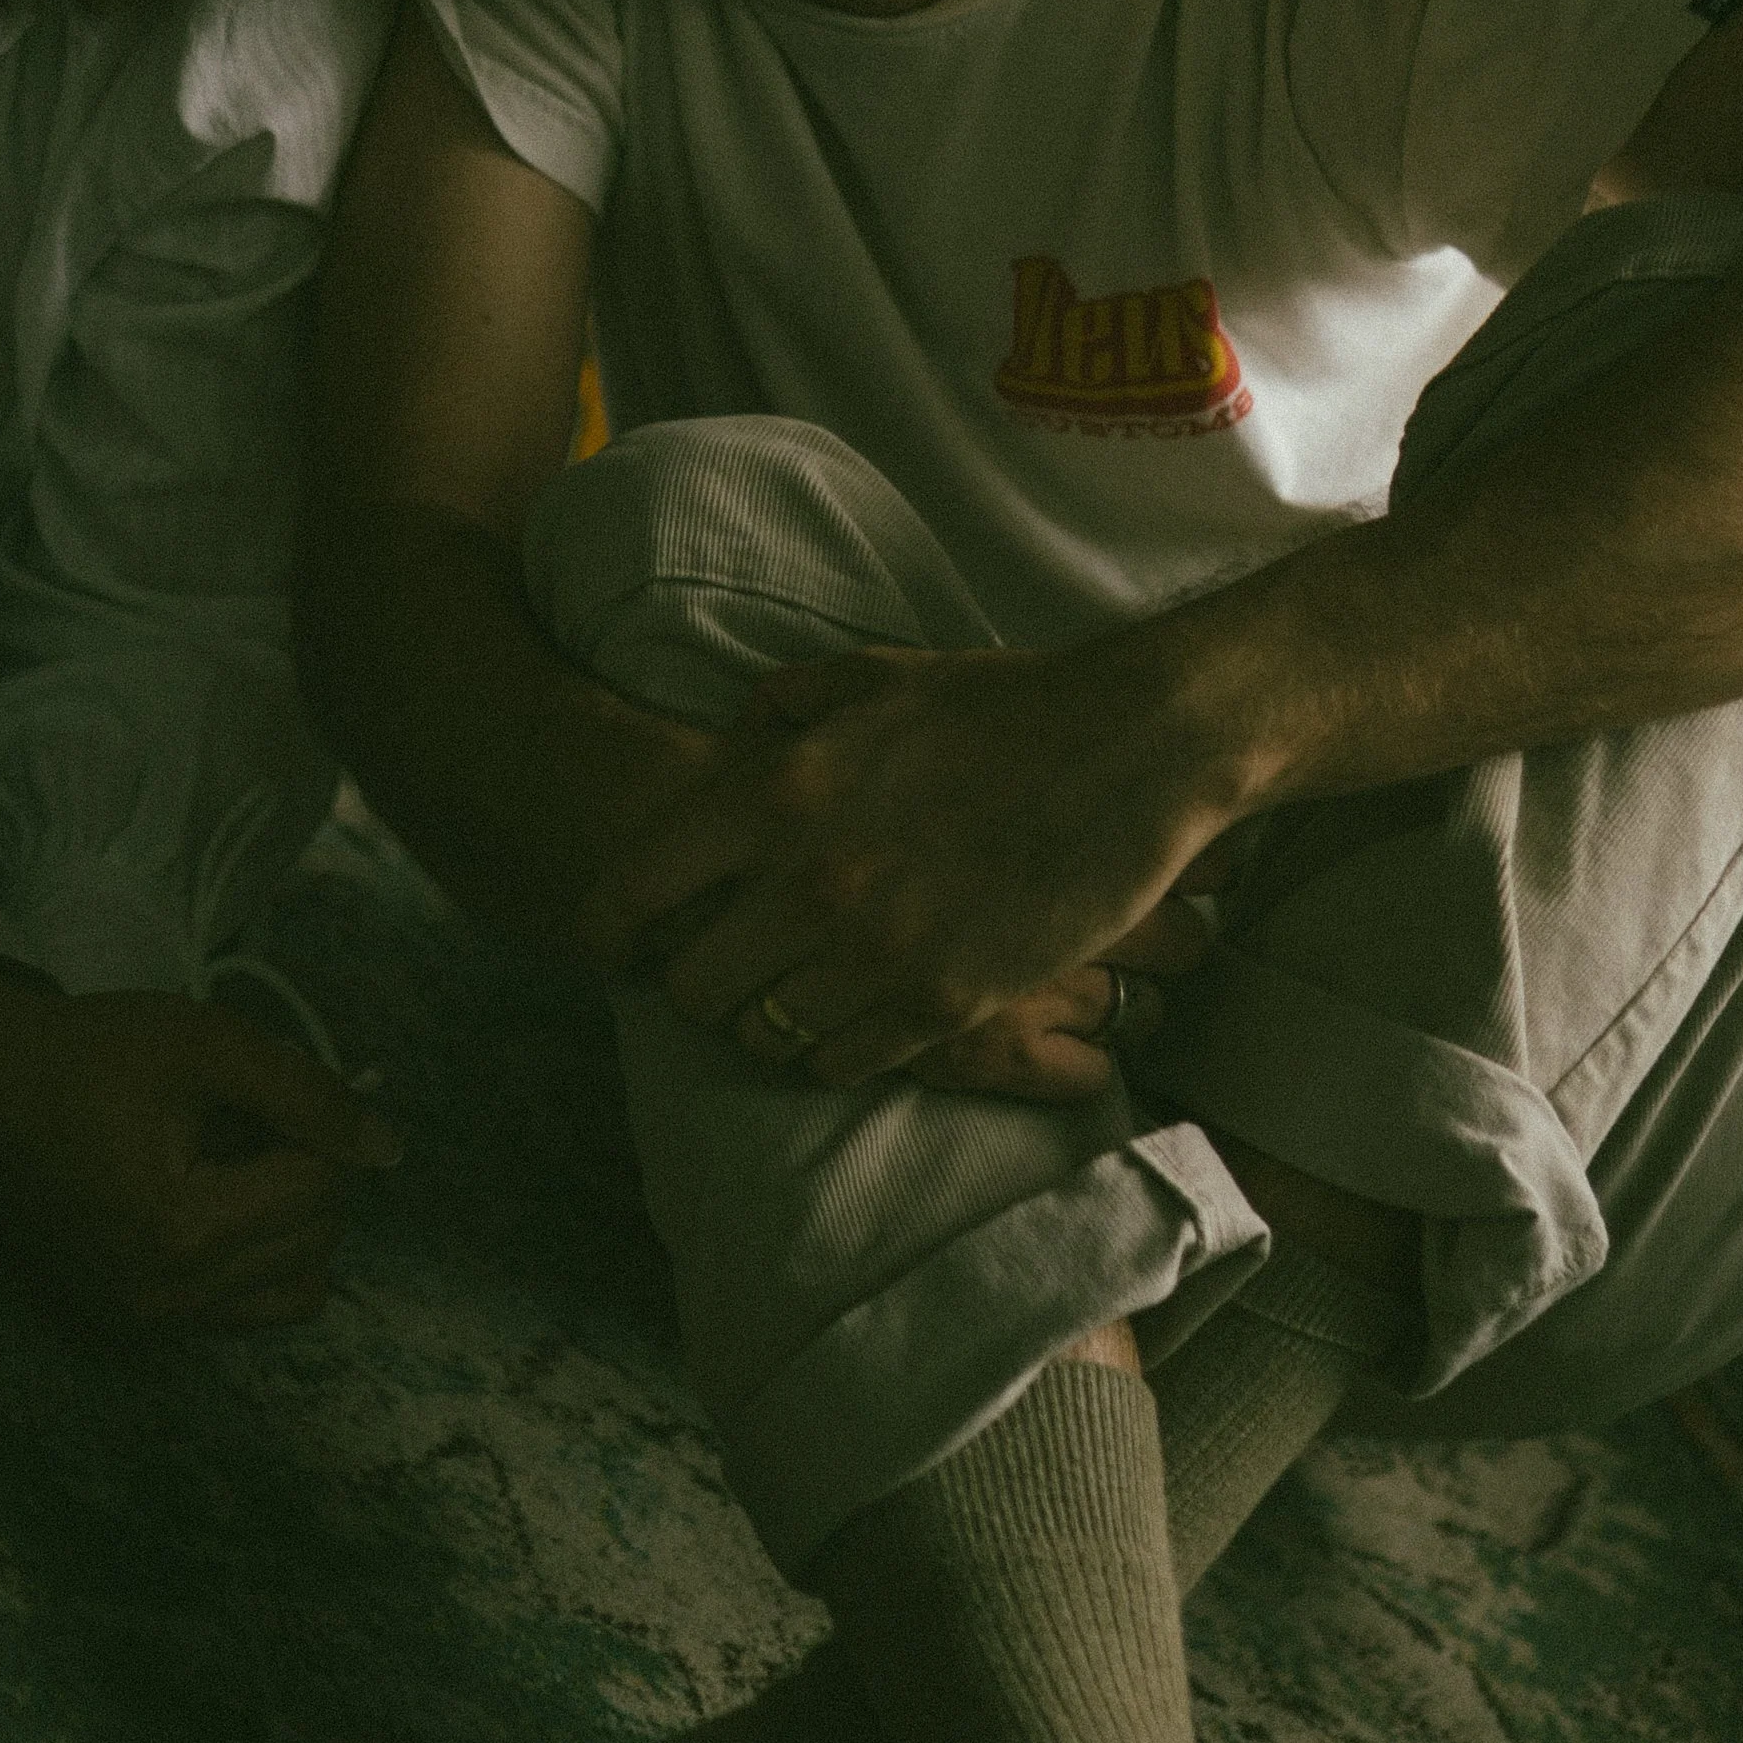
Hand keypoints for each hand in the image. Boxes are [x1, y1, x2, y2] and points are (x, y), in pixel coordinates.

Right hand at [0, 950, 401, 1330]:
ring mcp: (145, 1324)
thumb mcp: (210, 1044)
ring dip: (290, 1224)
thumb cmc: (94, 1053)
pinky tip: (211, 1196)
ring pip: (292, 1291)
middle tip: (253, 1118)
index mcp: (181, 1230)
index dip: (319, 1127)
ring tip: (236, 1161)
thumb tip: (388, 1150)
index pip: (322, 1191)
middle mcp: (164, 1299)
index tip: (277, 1090)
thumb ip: (308, 1093)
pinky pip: (242, 1310)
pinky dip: (253, 1257)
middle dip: (307, 1173)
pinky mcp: (130, 1325)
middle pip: (315, 1244)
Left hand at [578, 638, 1240, 1096]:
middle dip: (691, 981)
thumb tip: (728, 745)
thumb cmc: (1000, 706)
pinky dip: (829, 1051)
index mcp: (777, 793)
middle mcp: (811, 882)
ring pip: (760, 1036)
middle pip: (689, 985)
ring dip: (761, 1021)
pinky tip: (850, 1016)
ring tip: (787, 994)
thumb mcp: (872, 678)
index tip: (614, 944)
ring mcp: (877, 953)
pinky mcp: (944, 1006)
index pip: (634, 890)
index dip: (609, 928)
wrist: (1132, 749)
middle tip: (719, 969)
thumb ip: (780, 709)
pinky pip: (838, 1064)